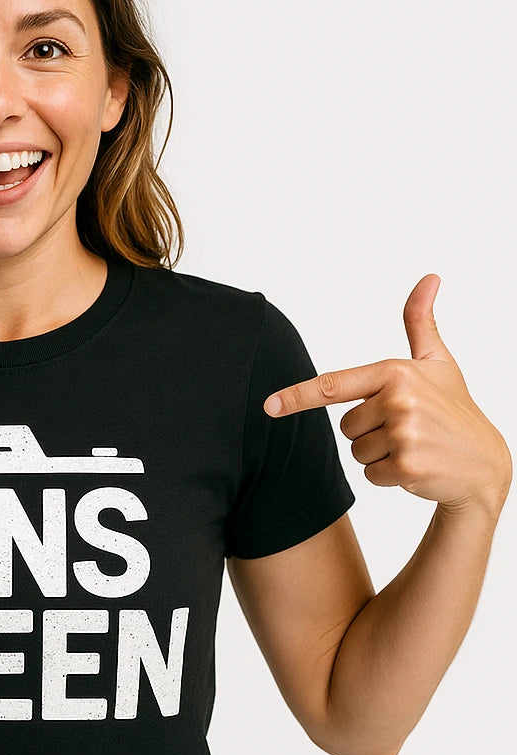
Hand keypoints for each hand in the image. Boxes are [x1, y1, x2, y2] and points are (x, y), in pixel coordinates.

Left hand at [263, 275, 511, 514]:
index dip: (296, 396)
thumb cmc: (455, 409)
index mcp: (396, 372)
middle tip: (407, 429)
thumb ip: (420, 322)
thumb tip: (429, 278)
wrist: (486, 464)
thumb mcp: (439, 362)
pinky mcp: (407, 465)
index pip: (333, 385)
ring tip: (414, 446)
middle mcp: (399, 400)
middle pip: (345, 426)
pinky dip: (387, 476)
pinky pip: (369, 474)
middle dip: (370, 432)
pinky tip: (416, 467)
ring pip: (355, 451)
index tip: (268, 406)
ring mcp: (404, 433)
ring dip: (378, 455)